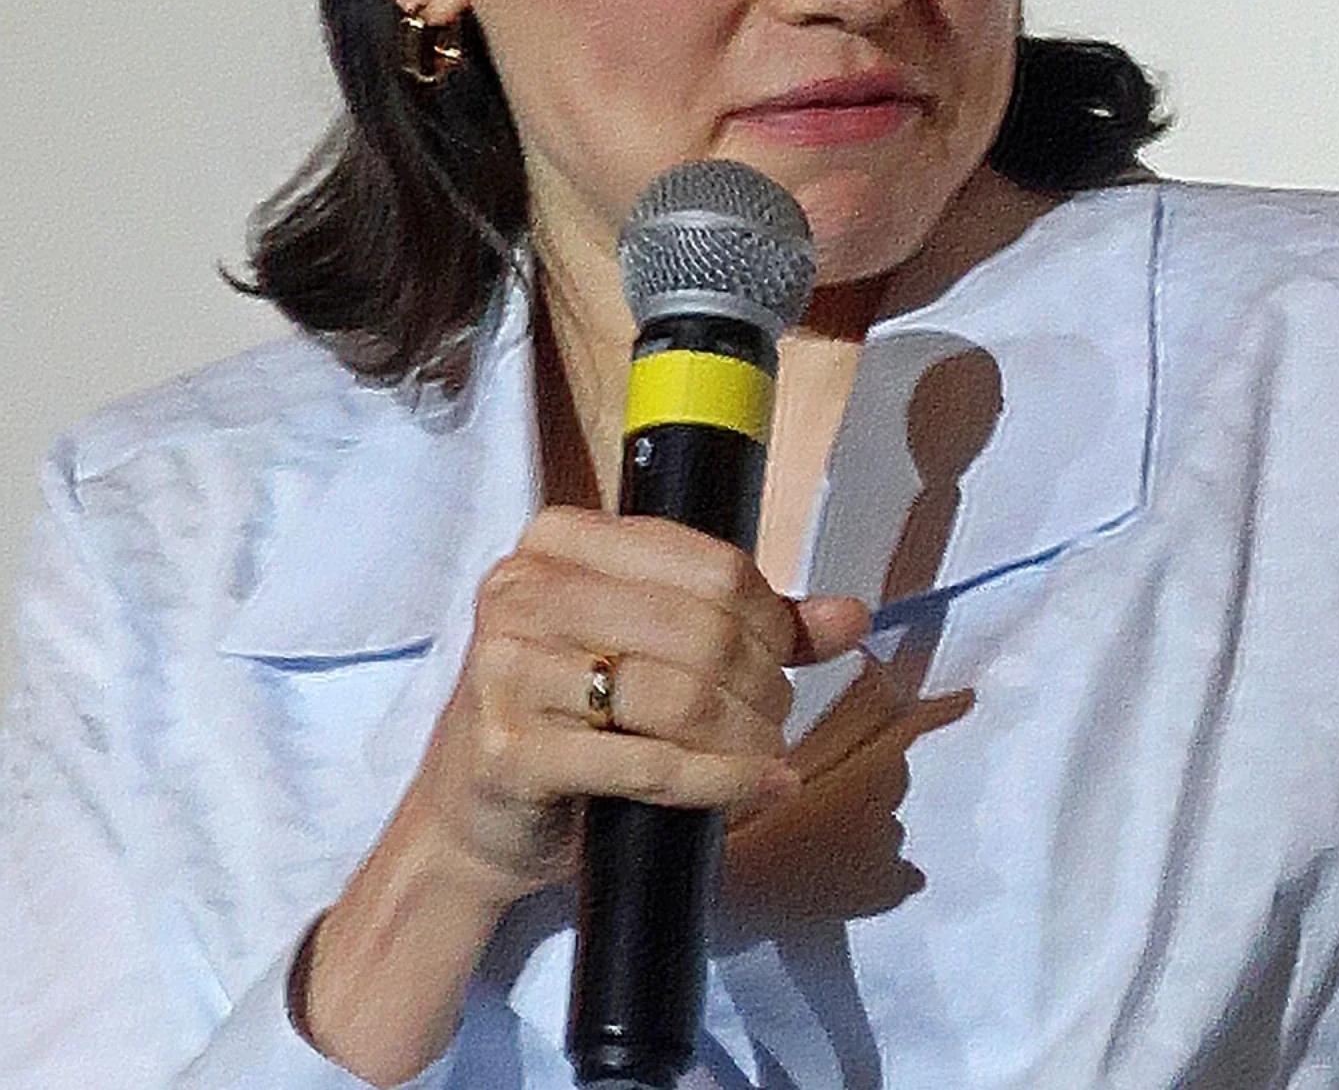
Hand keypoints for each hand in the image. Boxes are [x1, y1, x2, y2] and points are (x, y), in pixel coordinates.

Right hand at [404, 504, 871, 899]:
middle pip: (701, 628)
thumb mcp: (647, 646)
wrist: (472, 813)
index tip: (787, 655)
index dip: (770, 615)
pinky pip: (649, 763)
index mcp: (560, 539)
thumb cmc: (569, 714)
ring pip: (679, 696)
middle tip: (777, 716)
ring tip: (767, 752)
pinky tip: (759, 787)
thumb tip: (852, 617)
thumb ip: (747, 622)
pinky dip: (722, 781)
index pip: (709, 563)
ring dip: (748, 734)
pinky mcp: (511, 749)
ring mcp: (508, 668)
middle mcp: (523, 589)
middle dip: (763, 681)